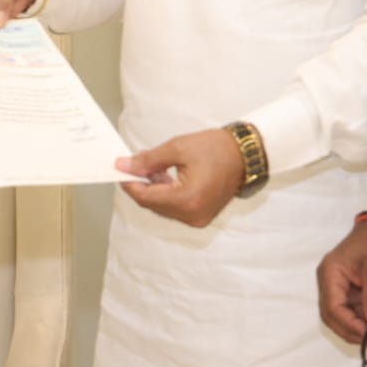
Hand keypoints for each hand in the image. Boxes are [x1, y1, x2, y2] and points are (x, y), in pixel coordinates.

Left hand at [116, 127, 244, 227]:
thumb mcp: (178, 148)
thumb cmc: (217, 148)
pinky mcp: (201, 217)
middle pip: (153, 204)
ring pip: (163, 208)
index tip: (120, 169)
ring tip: (153, 167)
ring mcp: (198, 219)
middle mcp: (192, 215)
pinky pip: (175, 209)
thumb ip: (148, 160)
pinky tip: (166, 177)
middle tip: (135, 164)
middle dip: (141, 185)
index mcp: (187, 199)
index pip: (146, 197)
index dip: (130, 183)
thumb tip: (124, 166)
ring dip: (154, 189)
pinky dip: (167, 194)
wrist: (246, 155)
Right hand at [317, 218, 366, 343]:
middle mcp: (328, 282)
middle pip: (332, 316)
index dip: (349, 324)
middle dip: (352, 331)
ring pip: (339, 317)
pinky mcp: (346, 291)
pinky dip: (362, 321)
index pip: (332, 307)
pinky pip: (349, 312)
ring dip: (357, 329)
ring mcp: (335, 287)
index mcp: (329, 272)